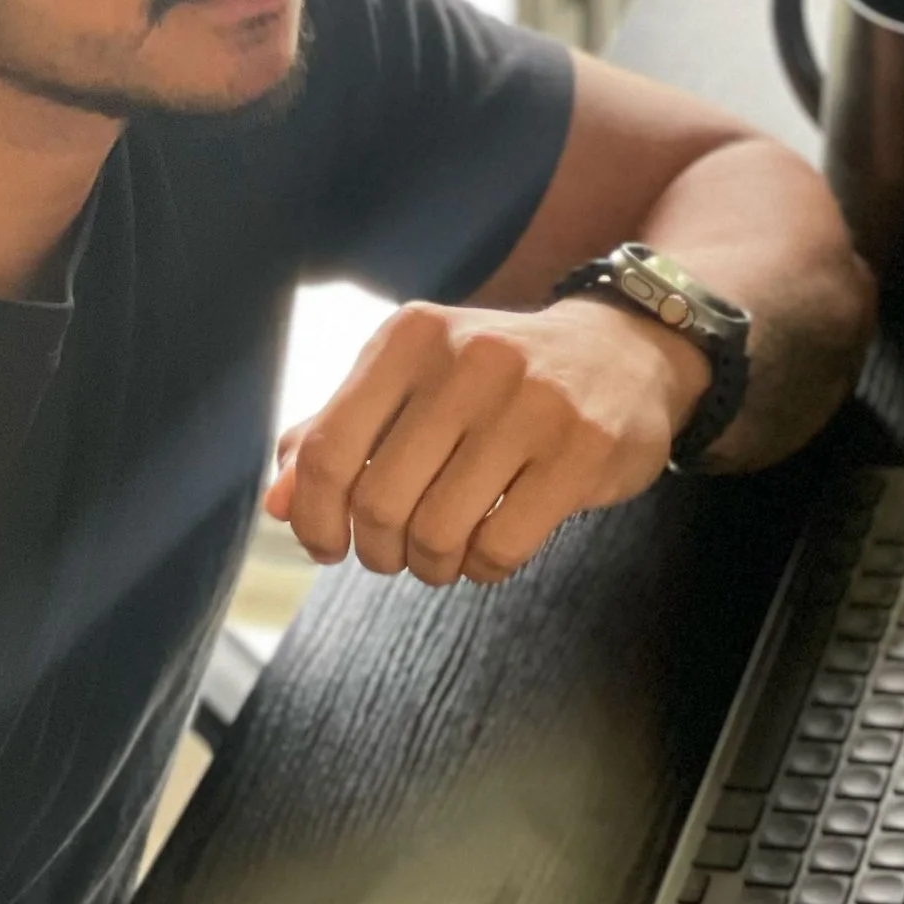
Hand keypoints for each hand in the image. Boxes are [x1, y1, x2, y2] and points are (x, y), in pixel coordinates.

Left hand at [264, 297, 707, 584]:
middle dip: (379, 550)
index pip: (329, 451)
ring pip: (438, 532)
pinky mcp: (583, 448)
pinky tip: (492, 548)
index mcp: (411, 335)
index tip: (327, 546)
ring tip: (445, 554)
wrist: (626, 353)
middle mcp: (469, 357)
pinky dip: (484, 567)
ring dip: (432, 565)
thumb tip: (277, 504)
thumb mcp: (413, 382)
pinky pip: (501, 547)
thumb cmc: (497, 381)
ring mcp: (532, 401)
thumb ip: (338, 434)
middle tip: (397, 554)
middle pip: (380, 502)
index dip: (315, 517)